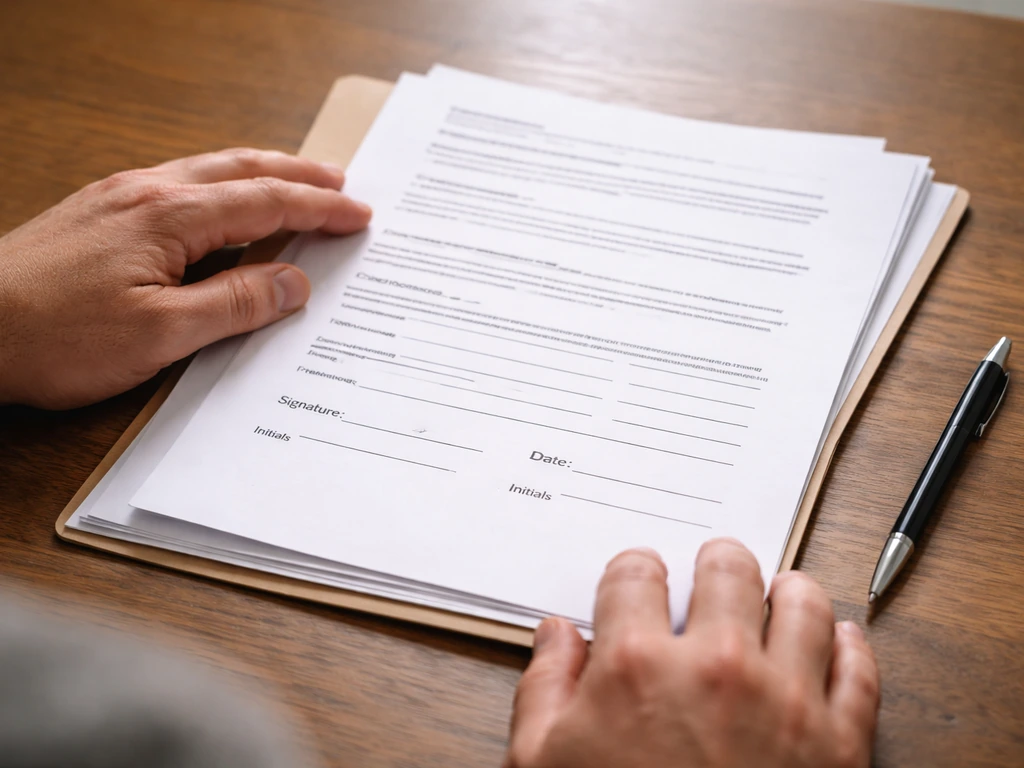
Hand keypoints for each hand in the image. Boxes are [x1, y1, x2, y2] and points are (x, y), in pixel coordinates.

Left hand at [0, 148, 370, 408]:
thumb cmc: (54, 336)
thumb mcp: (160, 334)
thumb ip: (235, 304)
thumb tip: (294, 283)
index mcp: (169, 216)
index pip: (265, 202)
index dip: (318, 208)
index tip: (359, 215)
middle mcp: (145, 192)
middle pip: (240, 169)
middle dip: (297, 174)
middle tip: (341, 182)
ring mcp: (118, 198)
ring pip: (208, 173)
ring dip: (259, 176)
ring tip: (295, 185)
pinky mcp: (100, 215)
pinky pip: (179, 188)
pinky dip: (221, 192)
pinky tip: (224, 210)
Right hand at [507, 540, 879, 767]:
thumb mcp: (541, 766)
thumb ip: (543, 688)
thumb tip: (557, 635)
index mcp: (638, 666)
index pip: (636, 572)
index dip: (634, 570)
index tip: (639, 579)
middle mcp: (717, 667)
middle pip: (727, 567)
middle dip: (714, 563)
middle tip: (713, 574)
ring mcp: (787, 701)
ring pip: (803, 601)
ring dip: (785, 591)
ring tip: (775, 598)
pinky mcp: (841, 744)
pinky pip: (859, 668)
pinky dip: (848, 644)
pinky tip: (834, 640)